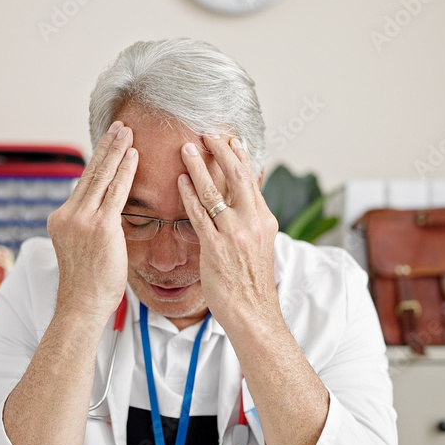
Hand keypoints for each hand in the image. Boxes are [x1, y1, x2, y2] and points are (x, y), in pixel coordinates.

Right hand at [47, 121, 137, 322]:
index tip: (107, 145)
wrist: (81, 305)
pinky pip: (116, 192)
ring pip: (102, 177)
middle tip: (118, 127)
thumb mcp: (83, 249)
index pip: (83, 185)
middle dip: (106, 147)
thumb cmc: (88, 284)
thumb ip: (91, 227)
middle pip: (90, 173)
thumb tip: (107, 215)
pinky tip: (133, 156)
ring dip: (116, 152)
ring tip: (127, 133)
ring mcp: (82, 220)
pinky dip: (125, 172)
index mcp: (61, 219)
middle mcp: (68, 215)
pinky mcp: (100, 226)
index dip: (97, 162)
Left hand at [177, 135, 279, 330]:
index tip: (230, 138)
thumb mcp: (259, 244)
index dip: (239, 156)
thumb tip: (240, 201)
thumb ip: (249, 220)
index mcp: (264, 219)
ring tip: (187, 148)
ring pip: (215, 192)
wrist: (253, 312)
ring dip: (199, 167)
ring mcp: (234, 235)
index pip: (251, 179)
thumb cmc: (251, 282)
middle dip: (221, 151)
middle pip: (236, 177)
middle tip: (207, 132)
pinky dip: (189, 196)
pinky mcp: (216, 248)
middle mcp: (252, 223)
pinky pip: (200, 216)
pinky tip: (180, 182)